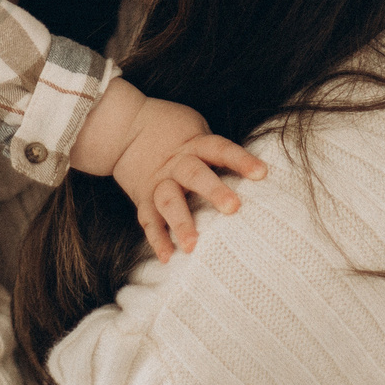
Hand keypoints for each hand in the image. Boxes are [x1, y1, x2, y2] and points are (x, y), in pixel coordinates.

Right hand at [110, 97, 267, 260]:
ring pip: (169, 201)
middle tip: (233, 208)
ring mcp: (158, 182)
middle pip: (194, 175)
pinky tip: (167, 257)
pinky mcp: (143, 199)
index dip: (241, 160)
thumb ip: (215, 149)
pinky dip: (157, 239)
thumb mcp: (195, 128)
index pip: (220, 149)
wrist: (123, 127)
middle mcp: (176, 164)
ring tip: (192, 246)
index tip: (262, 173)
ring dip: (180, 223)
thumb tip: (252, 170)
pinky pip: (149, 220)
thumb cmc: (172, 129)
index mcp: (194, 144)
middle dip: (213, 191)